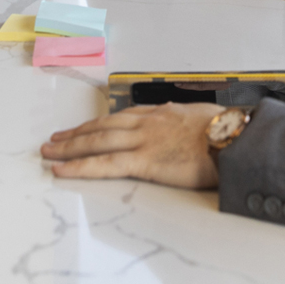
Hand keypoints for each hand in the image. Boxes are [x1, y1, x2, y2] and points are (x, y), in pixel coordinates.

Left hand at [41, 102, 222, 187]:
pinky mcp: (144, 160)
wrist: (234, 136)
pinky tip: (62, 169)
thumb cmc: (225, 130)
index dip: (97, 124)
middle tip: (54, 139)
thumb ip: (181, 119)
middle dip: (75, 134)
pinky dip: (80, 166)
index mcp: (159, 114)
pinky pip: (105, 164)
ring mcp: (142, 140)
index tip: (81, 129)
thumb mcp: (199, 117)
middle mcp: (145, 123)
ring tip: (50, 152)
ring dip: (69, 147)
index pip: (119, 118)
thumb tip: (177, 119)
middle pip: (101, 127)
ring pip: (96, 141)